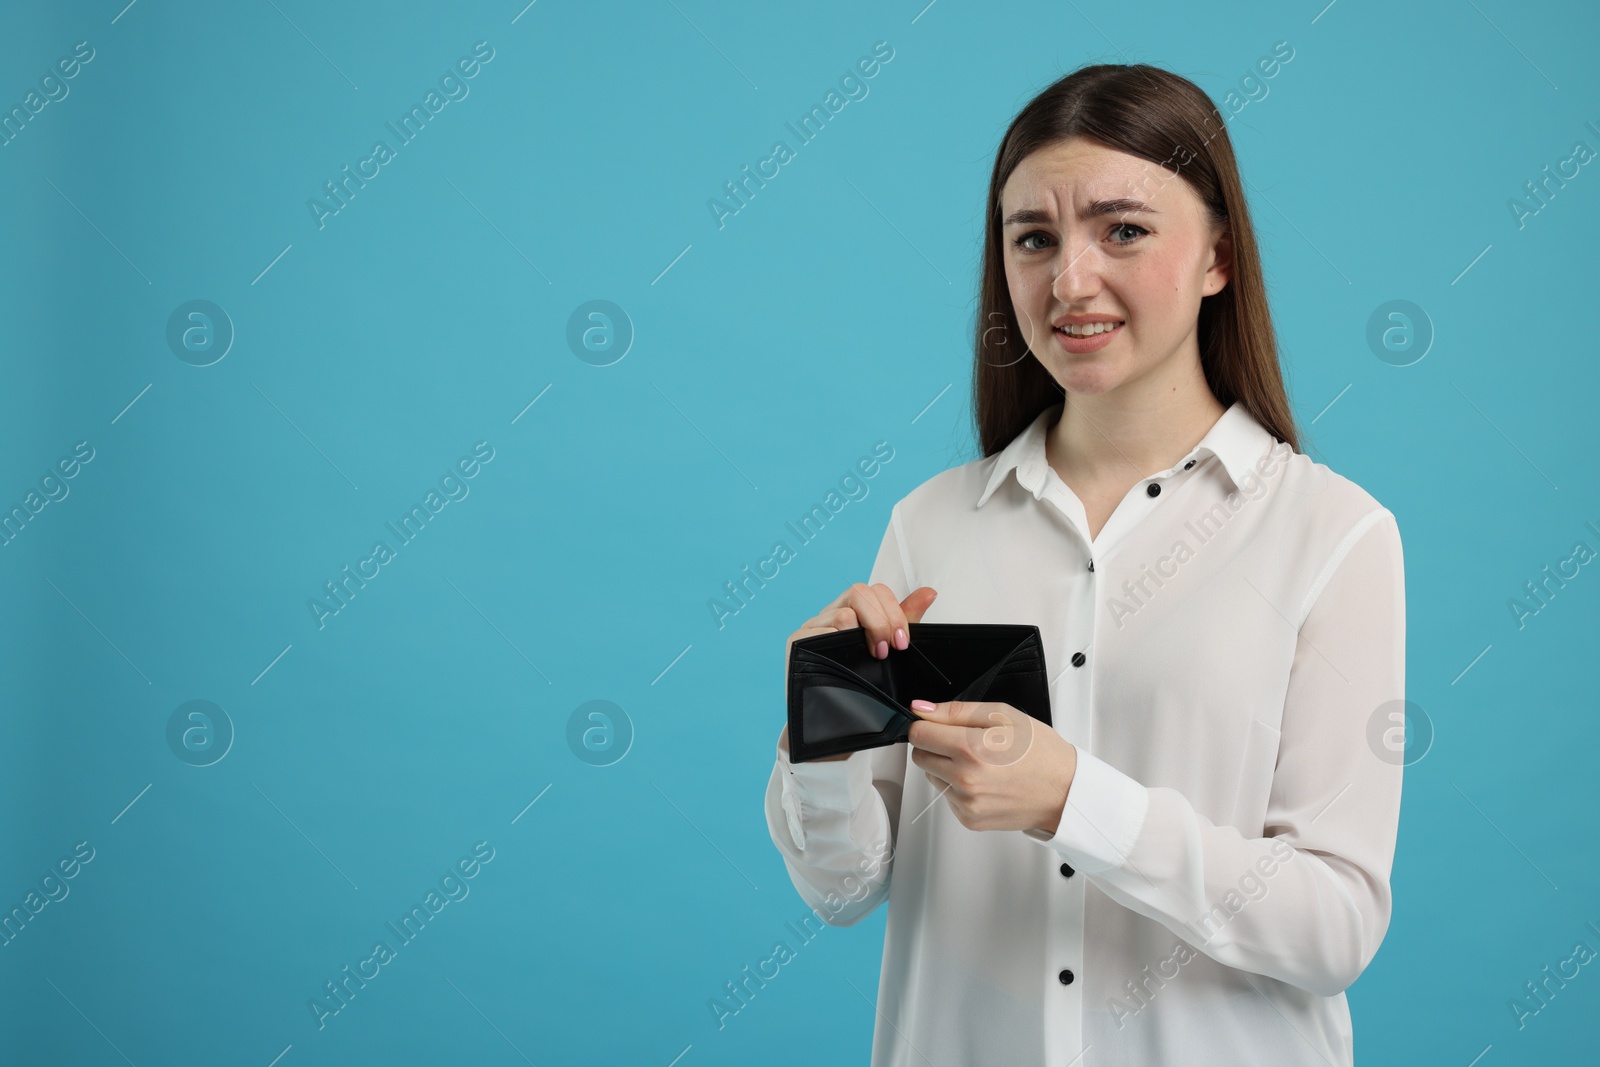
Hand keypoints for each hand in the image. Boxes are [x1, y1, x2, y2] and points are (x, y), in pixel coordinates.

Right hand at [779, 582, 939, 761]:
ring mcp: (812, 627)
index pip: (874, 591)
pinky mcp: (796, 643)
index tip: (902, 642)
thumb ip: (905, 620)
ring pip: (844, 613)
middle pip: (859, 592)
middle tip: (890, 650)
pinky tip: (847, 662)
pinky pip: (822, 630)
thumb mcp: (888, 650)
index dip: (893, 611)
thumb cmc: (861, 686)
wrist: (835, 724)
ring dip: (864, 635)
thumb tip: (929, 593)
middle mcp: (830, 615)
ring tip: (872, 658)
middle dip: (883, 621)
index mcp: (852, 613)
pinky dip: (839, 642)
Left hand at [907, 699, 1077, 833]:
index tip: (937, 724)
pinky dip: (958, 788)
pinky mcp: (969, 819)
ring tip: (979, 763)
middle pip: (920, 756)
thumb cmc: (1040, 752)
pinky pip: (947, 797)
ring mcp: (966, 803)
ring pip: (932, 777)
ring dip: (946, 767)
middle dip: (934, 745)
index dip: (925, 724)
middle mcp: (964, 779)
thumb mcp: (1002, 715)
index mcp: (971, 749)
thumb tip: (922, 709)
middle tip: (964, 742)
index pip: (917, 734)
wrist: (1064, 791)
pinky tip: (984, 781)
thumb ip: (956, 711)